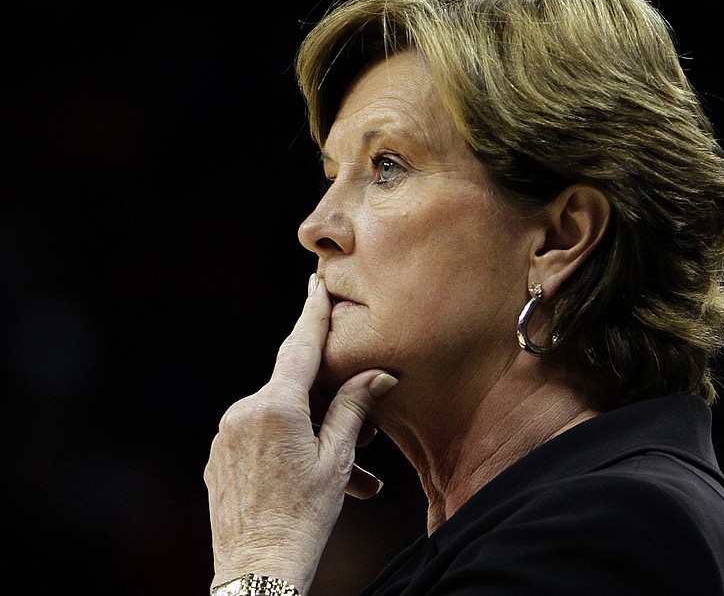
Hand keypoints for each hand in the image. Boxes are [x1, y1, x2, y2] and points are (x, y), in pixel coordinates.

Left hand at [204, 274, 397, 592]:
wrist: (256, 570)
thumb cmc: (303, 518)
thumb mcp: (336, 460)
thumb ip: (353, 408)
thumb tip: (378, 375)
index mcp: (275, 406)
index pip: (300, 346)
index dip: (311, 313)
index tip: (315, 282)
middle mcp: (243, 411)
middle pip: (295, 389)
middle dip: (329, 404)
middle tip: (365, 435)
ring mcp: (226, 434)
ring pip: (280, 417)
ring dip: (314, 435)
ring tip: (351, 476)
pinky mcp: (219, 455)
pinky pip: (259, 436)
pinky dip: (288, 448)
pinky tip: (310, 479)